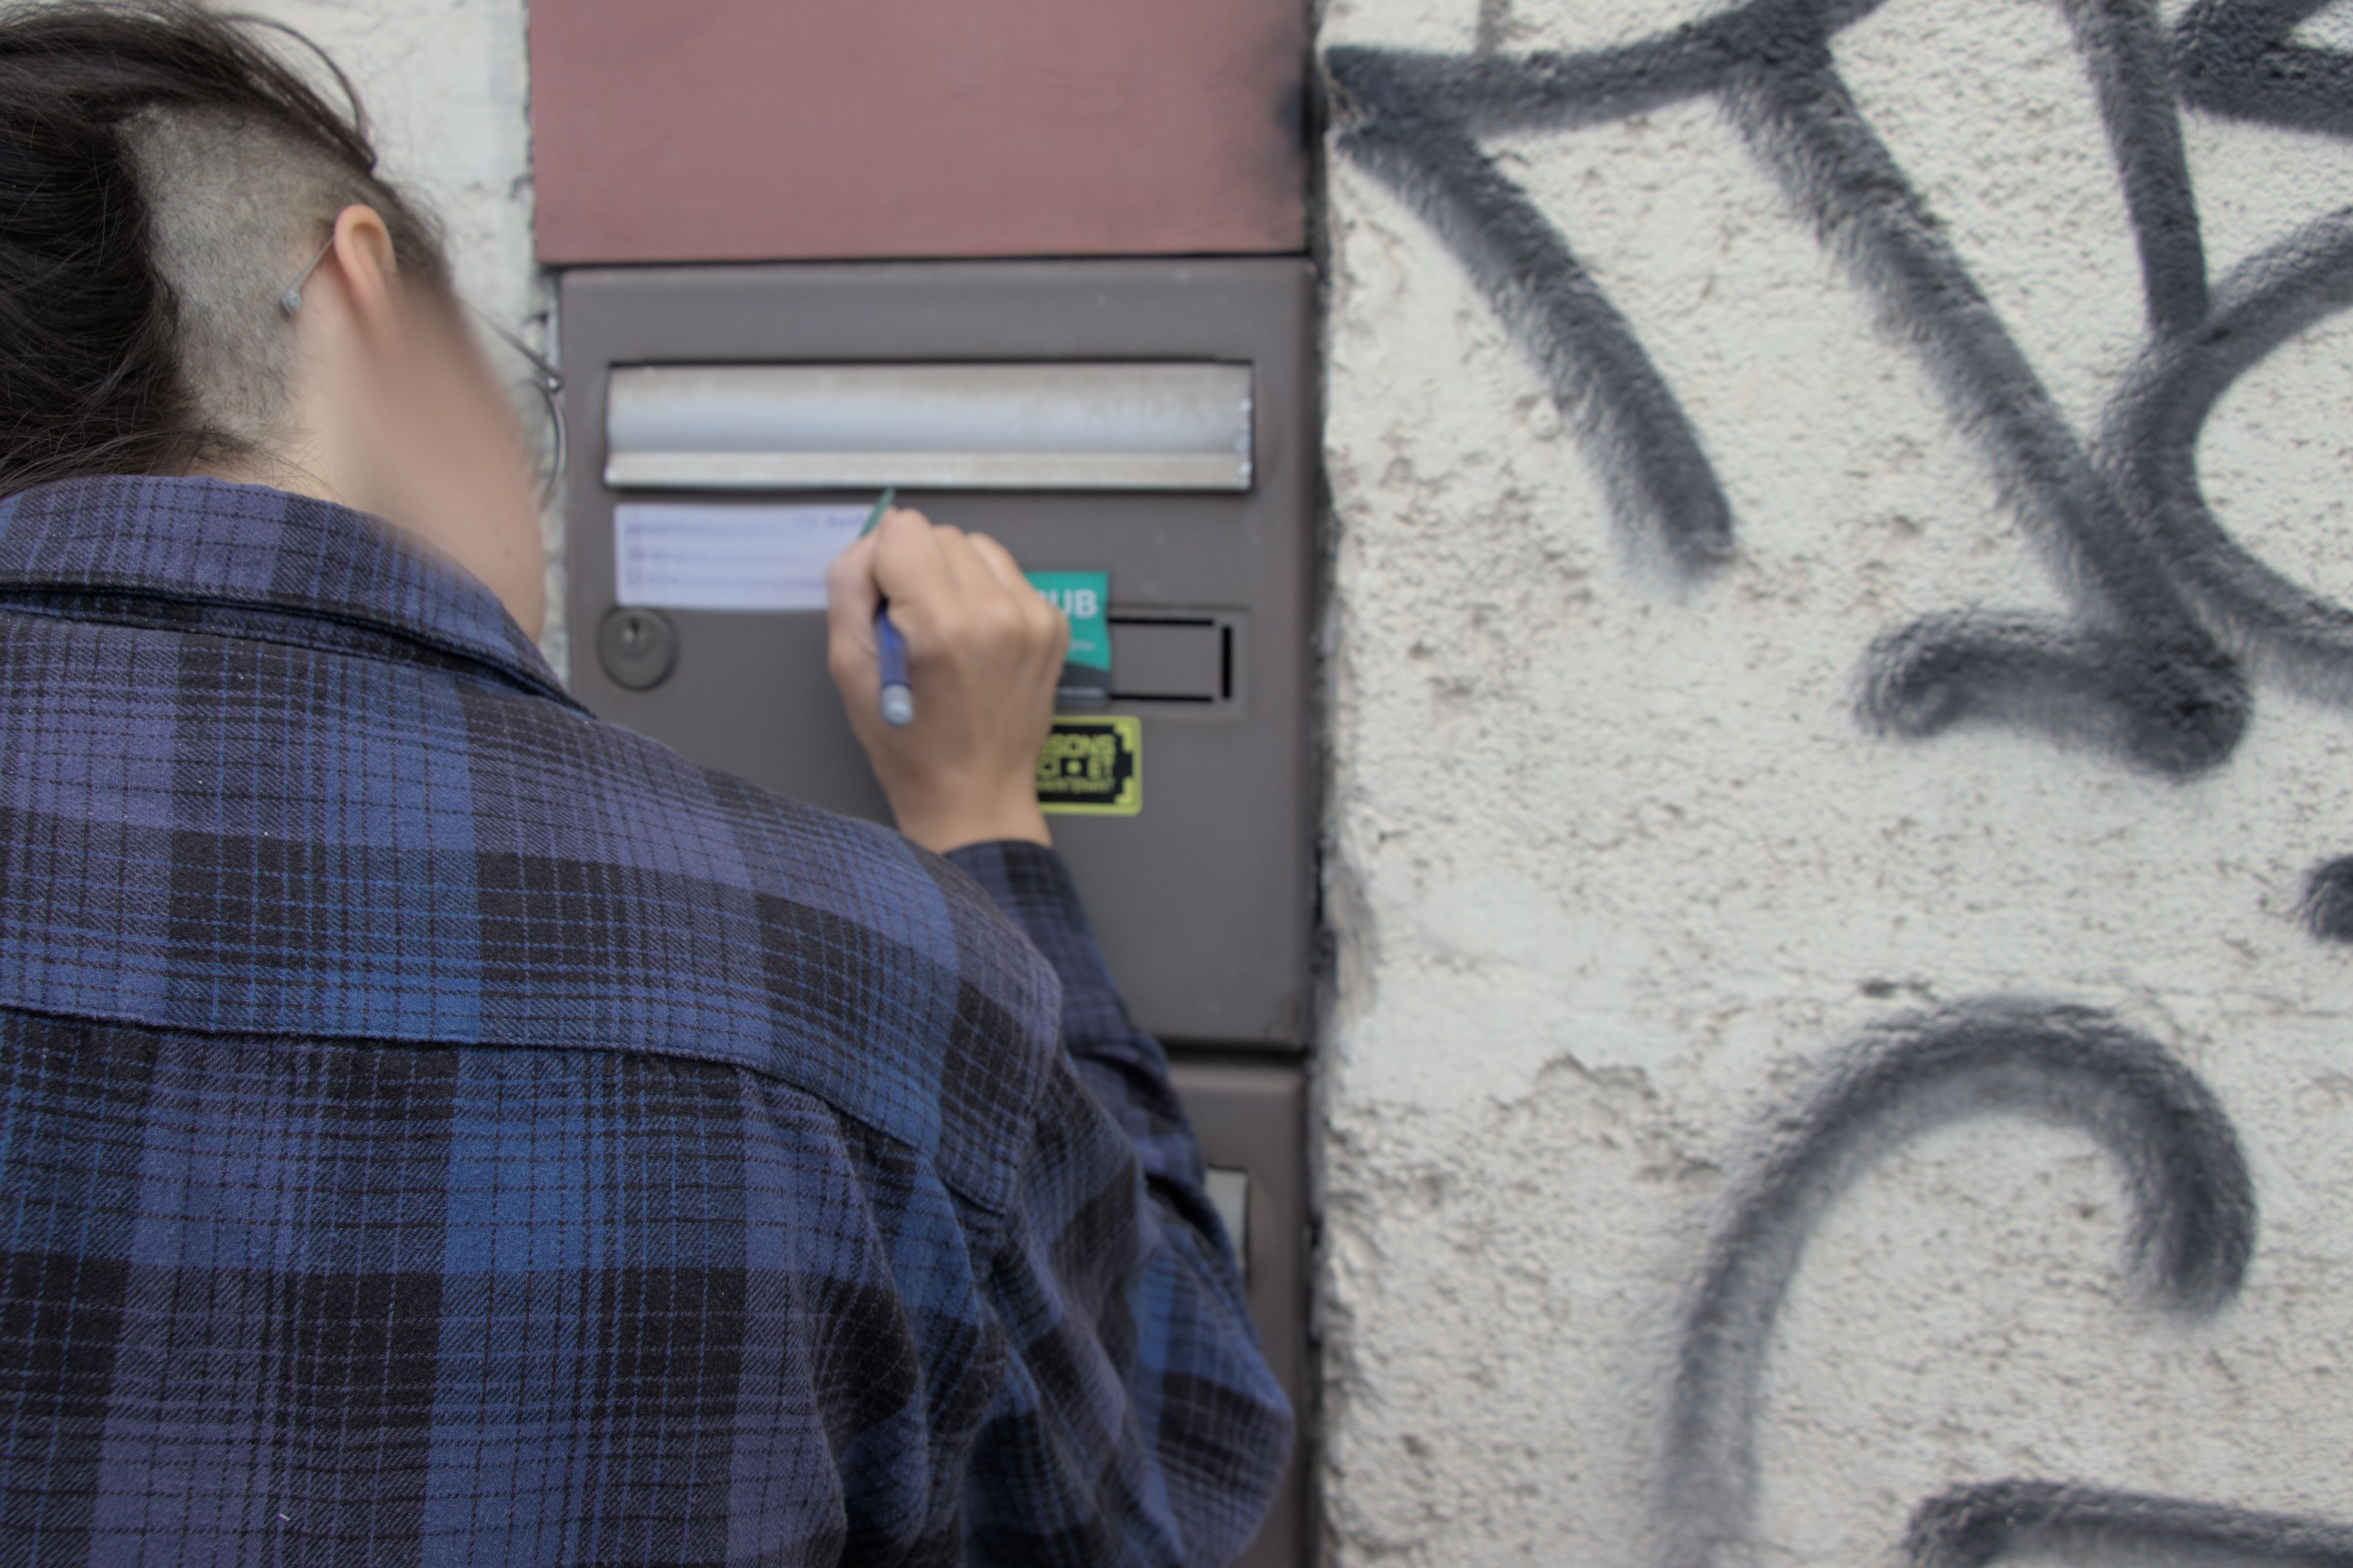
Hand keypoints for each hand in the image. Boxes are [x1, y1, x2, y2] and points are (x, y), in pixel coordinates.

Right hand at [825, 507, 1067, 854]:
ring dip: (952, 574)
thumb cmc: (908, 742)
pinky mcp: (1053, 625)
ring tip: (944, 629)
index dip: (881, 564)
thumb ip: (849, 587)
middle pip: (940, 533)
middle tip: (911, 626)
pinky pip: (1007, 574)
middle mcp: (997, 613)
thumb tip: (876, 538)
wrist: (974, 793)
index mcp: (942, 625)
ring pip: (976, 546)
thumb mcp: (848, 667)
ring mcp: (1033, 618)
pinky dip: (985, 593)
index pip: (902, 530)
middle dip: (916, 568)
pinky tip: (974, 637)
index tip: (884, 607)